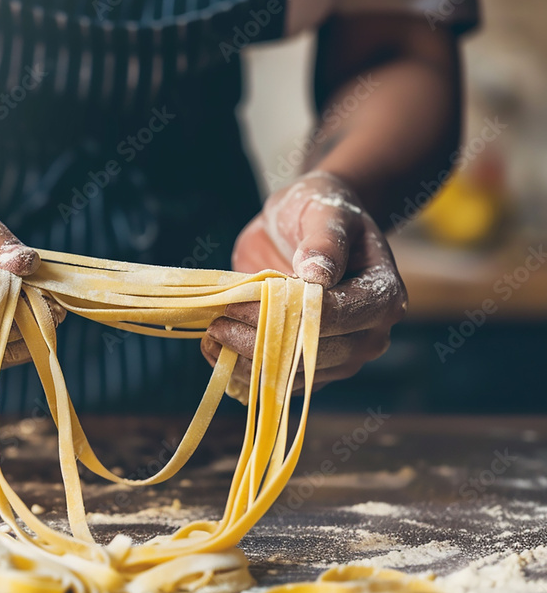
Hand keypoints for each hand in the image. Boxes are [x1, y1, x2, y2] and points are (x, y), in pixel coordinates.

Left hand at [202, 171, 407, 392]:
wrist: (309, 227)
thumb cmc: (321, 212)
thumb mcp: (324, 212)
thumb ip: (324, 240)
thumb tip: (316, 273)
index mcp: (382, 297)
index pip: (328, 318)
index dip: (277, 314)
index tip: (236, 302)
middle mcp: (368, 336)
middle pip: (309, 355)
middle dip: (256, 342)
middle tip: (216, 323)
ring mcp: (340, 359)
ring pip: (289, 377)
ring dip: (243, 361)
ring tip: (210, 335)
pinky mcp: (310, 368)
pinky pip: (275, 381)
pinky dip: (241, 370)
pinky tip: (214, 348)